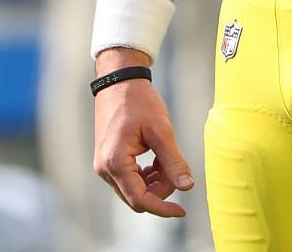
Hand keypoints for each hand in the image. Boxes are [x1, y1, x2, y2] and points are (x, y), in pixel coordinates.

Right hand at [94, 62, 193, 218]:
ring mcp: (104, 165)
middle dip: (160, 190)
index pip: (140, 200)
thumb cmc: (139, 102)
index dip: (163, 209)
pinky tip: (156, 160)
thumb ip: (174, 161)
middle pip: (137, 198)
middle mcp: (104, 168)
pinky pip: (129, 180)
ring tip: (166, 158)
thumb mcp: (161, 130)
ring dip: (154, 182)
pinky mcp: (107, 160)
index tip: (182, 210)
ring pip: (134, 190)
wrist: (119, 81)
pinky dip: (146, 176)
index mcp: (115, 162)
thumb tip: (187, 188)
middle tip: (175, 168)